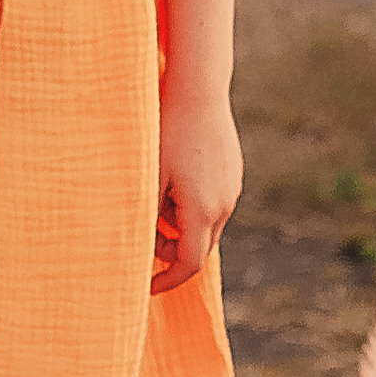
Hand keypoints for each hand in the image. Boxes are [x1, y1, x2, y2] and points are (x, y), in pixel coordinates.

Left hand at [152, 91, 241, 294]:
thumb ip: (148, 217)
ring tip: (157, 195)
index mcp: (203, 210)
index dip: (167, 280)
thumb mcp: (149, 178)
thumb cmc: (165, 132)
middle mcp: (224, 203)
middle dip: (172, 251)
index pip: (189, 263)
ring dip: (181, 225)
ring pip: (206, 224)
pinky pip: (213, 202)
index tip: (146, 287)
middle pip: (200, 247)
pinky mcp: (233, 171)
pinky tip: (173, 177)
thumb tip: (143, 248)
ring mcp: (232, 187)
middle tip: (144, 235)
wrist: (197, 89)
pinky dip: (192, 206)